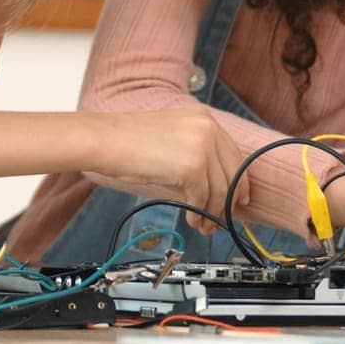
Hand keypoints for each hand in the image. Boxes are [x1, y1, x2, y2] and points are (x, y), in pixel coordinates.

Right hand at [90, 107, 250, 232]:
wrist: (105, 141)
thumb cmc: (128, 142)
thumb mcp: (171, 140)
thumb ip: (195, 156)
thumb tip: (214, 189)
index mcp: (203, 118)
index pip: (233, 155)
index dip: (238, 181)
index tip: (239, 199)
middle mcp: (208, 128)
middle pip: (232, 173)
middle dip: (227, 202)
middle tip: (220, 220)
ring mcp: (202, 145)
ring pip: (220, 189)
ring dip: (212, 212)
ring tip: (202, 224)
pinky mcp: (193, 165)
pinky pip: (204, 196)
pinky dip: (199, 212)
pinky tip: (191, 218)